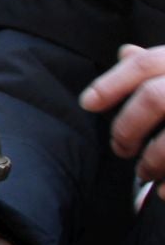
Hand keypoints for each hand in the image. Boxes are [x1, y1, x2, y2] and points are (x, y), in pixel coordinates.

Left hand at [83, 44, 164, 179]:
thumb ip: (155, 64)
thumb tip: (125, 52)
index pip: (144, 64)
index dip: (111, 84)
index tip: (87, 104)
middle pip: (154, 98)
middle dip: (128, 126)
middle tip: (120, 148)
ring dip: (153, 159)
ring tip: (144, 172)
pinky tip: (162, 192)